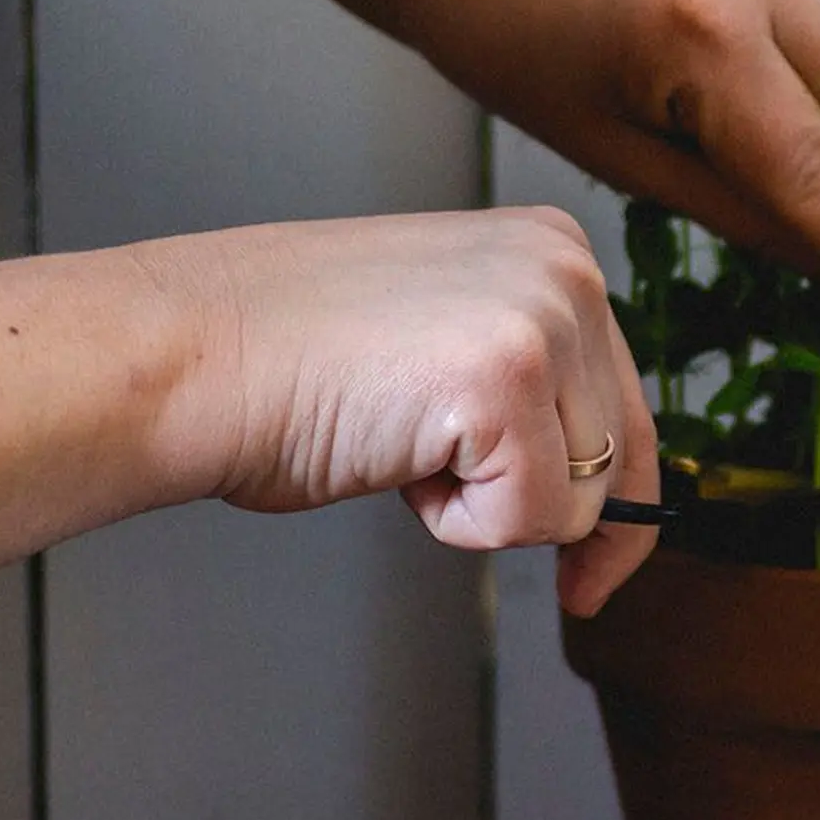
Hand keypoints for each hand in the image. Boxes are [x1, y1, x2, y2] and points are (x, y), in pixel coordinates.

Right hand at [147, 206, 660, 613]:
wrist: (190, 357)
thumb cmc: (287, 363)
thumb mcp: (444, 343)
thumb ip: (528, 382)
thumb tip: (598, 486)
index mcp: (552, 247)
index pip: (629, 405)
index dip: (616, 507)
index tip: (594, 573)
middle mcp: (566, 267)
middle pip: (617, 457)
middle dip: (543, 511)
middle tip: (448, 502)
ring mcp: (543, 318)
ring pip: (580, 498)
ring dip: (485, 505)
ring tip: (399, 439)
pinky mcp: (507, 380)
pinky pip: (530, 519)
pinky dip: (458, 522)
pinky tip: (395, 459)